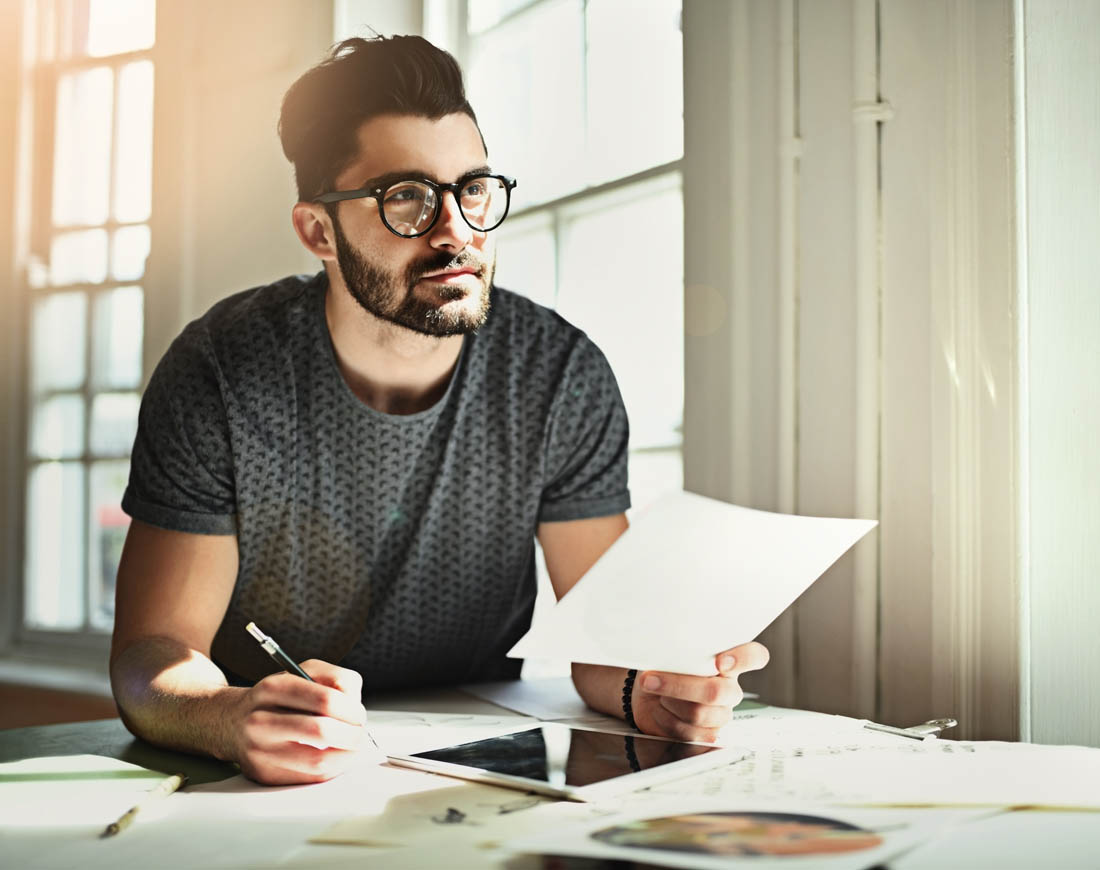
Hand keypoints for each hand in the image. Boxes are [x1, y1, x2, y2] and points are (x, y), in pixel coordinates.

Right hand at [228, 659, 379, 784]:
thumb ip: (336, 679)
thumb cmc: (277, 698)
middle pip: (322, 731)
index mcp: (273, 688)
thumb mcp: (303, 672)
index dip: (352, 710)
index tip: (359, 714)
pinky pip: (310, 777)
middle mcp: (261, 720)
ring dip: (346, 756)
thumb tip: (356, 704)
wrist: (232, 722)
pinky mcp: (265, 774)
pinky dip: (332, 768)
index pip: (325, 700)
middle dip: (353, 734)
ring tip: (352, 747)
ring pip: (318, 761)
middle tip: (360, 733)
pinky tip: (334, 757)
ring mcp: (260, 751)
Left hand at [631, 642, 769, 742]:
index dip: (743, 659)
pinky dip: (666, 719)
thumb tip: (675, 651)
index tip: (720, 662)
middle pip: (716, 692)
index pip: (755, 657)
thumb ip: (682, 650)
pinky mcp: (708, 734)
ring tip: (654, 691)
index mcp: (728, 661)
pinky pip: (690, 732)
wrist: (647, 693)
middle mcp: (729, 688)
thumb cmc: (663, 667)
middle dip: (679, 686)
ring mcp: (721, 712)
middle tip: (651, 679)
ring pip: (698, 713)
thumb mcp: (670, 652)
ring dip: (668, 701)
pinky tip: (660, 709)